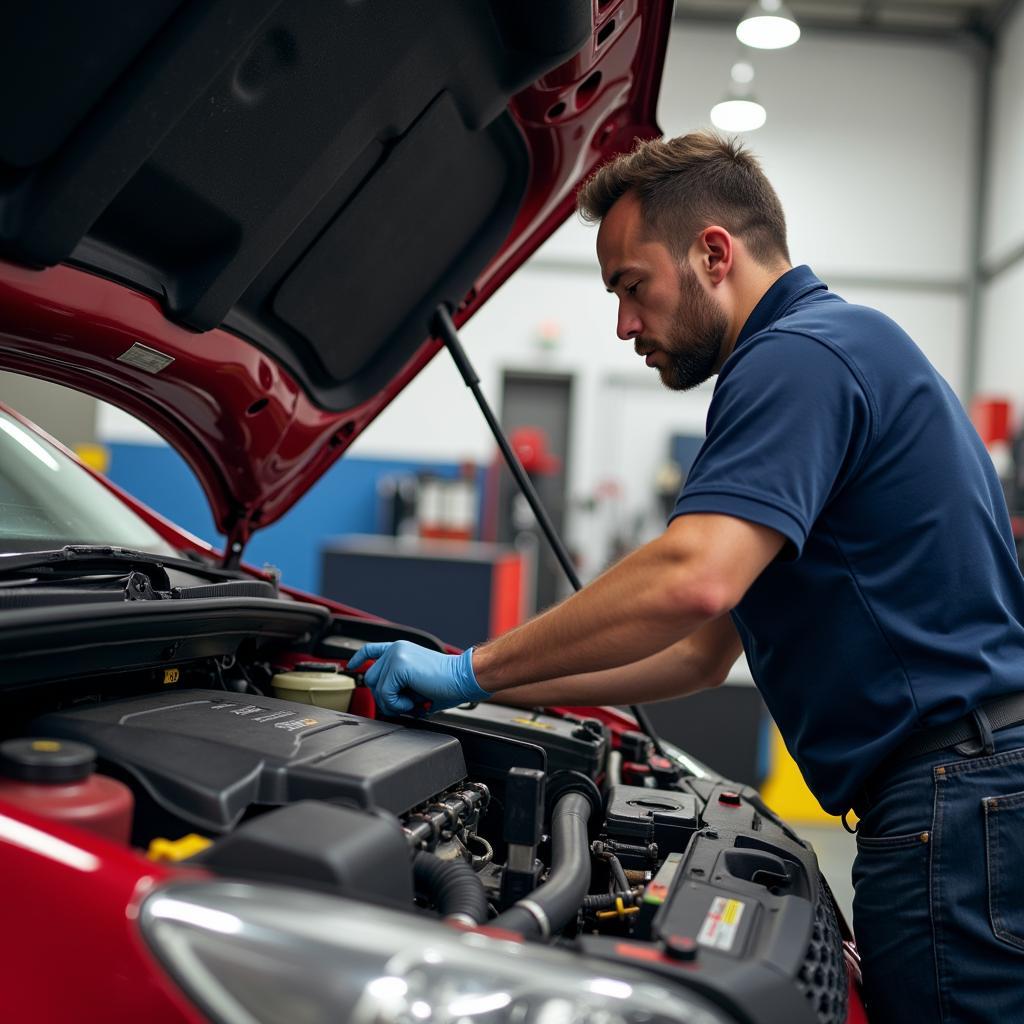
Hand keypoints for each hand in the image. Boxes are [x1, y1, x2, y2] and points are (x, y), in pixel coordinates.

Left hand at [347, 641, 490, 715]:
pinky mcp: (399, 665)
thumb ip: (398, 686)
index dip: (359, 658)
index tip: (352, 666)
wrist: (464, 678)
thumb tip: (385, 701)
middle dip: (384, 698)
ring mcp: (397, 655)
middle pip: (370, 678)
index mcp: (401, 650)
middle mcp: (396, 649)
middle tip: (405, 704)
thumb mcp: (416, 683)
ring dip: (393, 703)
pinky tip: (414, 701)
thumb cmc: (447, 684)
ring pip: (376, 689)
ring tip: (413, 701)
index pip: (372, 649)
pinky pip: (385, 694)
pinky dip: (398, 704)